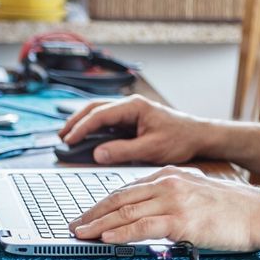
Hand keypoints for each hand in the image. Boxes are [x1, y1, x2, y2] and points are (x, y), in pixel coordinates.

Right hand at [59, 95, 213, 165]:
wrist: (198, 136)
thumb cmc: (180, 139)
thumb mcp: (151, 149)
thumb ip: (123, 151)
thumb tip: (98, 154)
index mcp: (134, 107)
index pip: (100, 114)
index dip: (82, 128)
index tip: (68, 140)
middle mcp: (130, 105)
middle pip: (94, 108)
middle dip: (75, 121)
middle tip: (61, 137)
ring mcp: (130, 111)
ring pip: (98, 112)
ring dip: (82, 122)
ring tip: (67, 136)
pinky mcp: (131, 119)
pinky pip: (106, 120)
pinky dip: (92, 127)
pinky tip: (85, 137)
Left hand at [69, 167, 259, 252]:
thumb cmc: (235, 210)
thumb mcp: (198, 193)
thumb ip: (174, 197)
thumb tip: (151, 214)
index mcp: (171, 175)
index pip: (128, 189)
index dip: (104, 204)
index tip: (88, 215)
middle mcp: (169, 183)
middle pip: (120, 198)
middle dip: (93, 214)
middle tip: (74, 225)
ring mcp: (174, 201)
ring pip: (126, 212)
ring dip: (98, 225)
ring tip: (80, 234)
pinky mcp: (181, 220)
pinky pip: (142, 227)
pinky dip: (120, 234)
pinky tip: (105, 239)